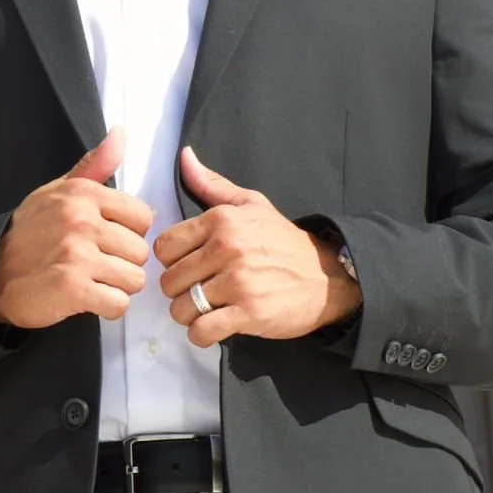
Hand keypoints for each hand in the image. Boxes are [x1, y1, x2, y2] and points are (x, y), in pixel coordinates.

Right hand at [0, 127, 152, 328]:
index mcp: (83, 194)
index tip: (107, 240)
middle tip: (95, 265)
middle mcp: (81, 221)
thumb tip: (119, 134)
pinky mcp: (72, 288)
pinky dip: (107, 307)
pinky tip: (88, 299)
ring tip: (92, 281)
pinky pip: (118, 304)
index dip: (129, 233)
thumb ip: (93, 166)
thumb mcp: (56, 191)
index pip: (143, 217)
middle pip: (140, 251)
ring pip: (134, 279)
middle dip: (123, 263)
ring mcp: (77, 255)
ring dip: (117, 287)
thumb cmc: (28, 233)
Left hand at [155, 146, 361, 346]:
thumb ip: (213, 184)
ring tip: (206, 309)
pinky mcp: (249, 313)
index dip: (172, 260)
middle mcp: (227, 248)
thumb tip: (185, 156)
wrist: (327, 276)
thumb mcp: (252, 204)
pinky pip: (202, 331)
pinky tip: (213, 327)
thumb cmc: (283, 241)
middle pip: (170, 279)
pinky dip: (202, 335)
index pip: (165, 246)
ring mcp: (238, 282)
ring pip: (181, 307)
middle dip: (180, 290)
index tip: (189, 266)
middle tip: (199, 291)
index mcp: (222, 220)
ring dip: (189, 314)